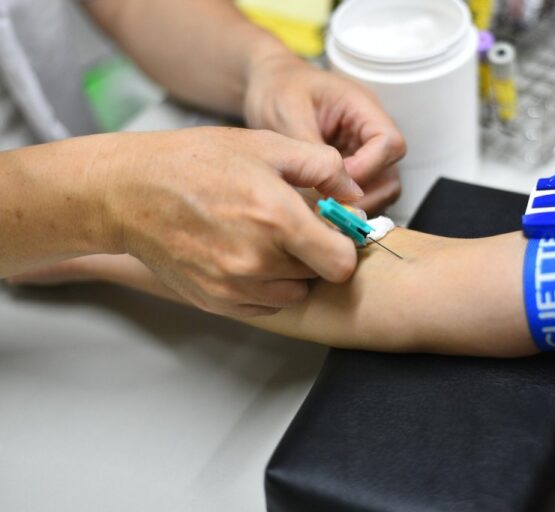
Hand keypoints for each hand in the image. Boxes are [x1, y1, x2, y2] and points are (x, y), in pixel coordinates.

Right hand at [96, 127, 361, 316]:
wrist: (130, 192)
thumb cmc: (196, 162)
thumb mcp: (266, 145)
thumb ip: (322, 166)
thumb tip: (355, 193)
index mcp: (277, 218)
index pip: (342, 263)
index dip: (345, 245)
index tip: (334, 230)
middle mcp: (258, 261)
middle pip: (318, 275)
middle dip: (315, 252)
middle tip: (293, 226)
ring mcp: (234, 286)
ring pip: (293, 292)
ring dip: (292, 271)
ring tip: (266, 239)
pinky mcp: (216, 301)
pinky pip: (264, 304)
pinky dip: (265, 285)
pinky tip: (246, 254)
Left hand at [243, 52, 405, 213]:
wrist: (267, 86)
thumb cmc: (278, 89)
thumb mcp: (288, 116)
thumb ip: (310, 150)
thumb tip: (327, 186)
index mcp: (361, 106)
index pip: (390, 142)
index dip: (369, 167)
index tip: (338, 179)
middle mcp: (369, 130)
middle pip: (391, 172)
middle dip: (366, 194)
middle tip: (334, 205)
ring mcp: (362, 149)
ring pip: (381, 188)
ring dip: (358, 202)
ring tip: (327, 207)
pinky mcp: (351, 165)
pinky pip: (361, 191)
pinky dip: (347, 203)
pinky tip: (323, 204)